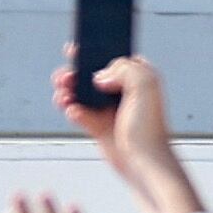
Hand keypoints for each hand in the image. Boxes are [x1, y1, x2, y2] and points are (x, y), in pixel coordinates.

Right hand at [54, 52, 202, 212]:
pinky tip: (73, 111)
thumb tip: (99, 76)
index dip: (95, 51)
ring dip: (68, 91)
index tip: (76, 49)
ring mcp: (110, 108)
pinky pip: (79, 113)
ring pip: (81, 92)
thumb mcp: (144, 85)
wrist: (144, 164)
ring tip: (63, 94)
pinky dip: (72, 110)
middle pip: (92, 73)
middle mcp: (123, 90)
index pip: (113, 55)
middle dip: (74, 72)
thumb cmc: (149, 128)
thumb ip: (123, 68)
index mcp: (138, 76)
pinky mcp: (99, 126)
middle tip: (64, 76)